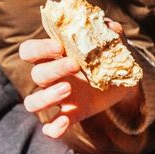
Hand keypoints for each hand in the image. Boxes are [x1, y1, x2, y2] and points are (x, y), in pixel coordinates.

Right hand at [19, 22, 140, 137]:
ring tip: (67, 90)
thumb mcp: (112, 41)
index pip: (29, 51)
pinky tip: (65, 122)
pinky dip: (53, 128)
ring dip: (46, 97)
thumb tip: (108, 26)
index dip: (39, 49)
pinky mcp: (70, 114)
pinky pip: (51, 126)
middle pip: (36, 74)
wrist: (125, 81)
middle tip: (76, 65)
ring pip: (33, 103)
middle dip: (54, 70)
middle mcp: (52, 77)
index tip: (60, 47)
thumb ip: (109, 31)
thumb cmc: (111, 55)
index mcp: (54, 56)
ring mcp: (59, 97)